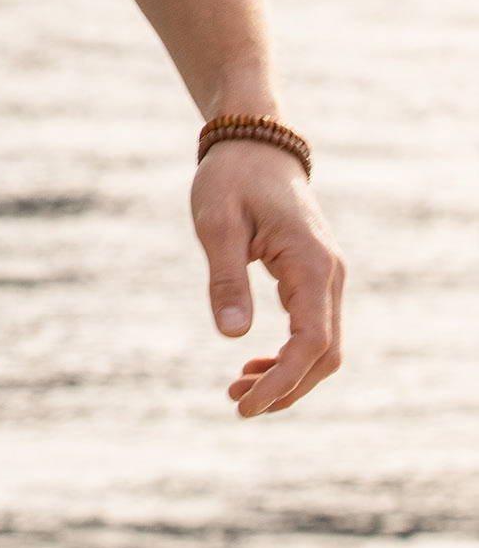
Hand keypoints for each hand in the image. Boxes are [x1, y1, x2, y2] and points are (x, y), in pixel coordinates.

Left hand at [190, 138, 343, 416]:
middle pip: (325, 355)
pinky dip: (289, 354)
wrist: (253, 143)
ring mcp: (326, 276)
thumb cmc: (231, 178)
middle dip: (286, 388)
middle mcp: (329, 274)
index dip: (282, 380)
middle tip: (238, 405)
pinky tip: (254, 363)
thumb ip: (227, 279)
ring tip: (239, 389)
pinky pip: (313, 328)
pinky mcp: (314, 275)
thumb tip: (233, 335)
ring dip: (288, 375)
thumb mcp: (217, 224)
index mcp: (312, 265)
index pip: (310, 343)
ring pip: (323, 346)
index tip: (245, 403)